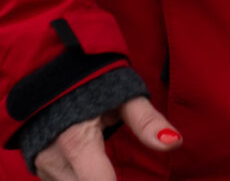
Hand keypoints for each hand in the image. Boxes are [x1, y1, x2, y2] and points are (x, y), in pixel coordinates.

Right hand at [33, 95, 179, 179]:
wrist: (50, 73)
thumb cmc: (92, 82)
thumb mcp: (123, 95)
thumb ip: (146, 121)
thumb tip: (174, 142)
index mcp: (75, 141)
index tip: (132, 178)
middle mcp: (54, 159)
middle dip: (107, 180)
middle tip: (123, 171)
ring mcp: (43, 166)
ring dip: (94, 179)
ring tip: (108, 167)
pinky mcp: (40, 168)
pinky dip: (81, 177)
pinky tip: (93, 165)